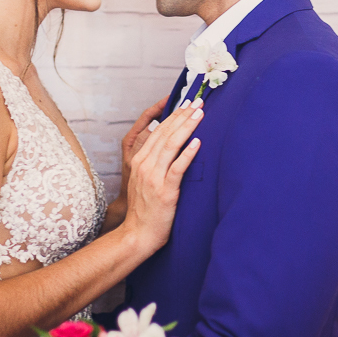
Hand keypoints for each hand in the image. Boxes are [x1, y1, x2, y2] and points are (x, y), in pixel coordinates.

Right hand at [122, 99, 203, 254]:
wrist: (137, 235)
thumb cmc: (146, 210)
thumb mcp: (145, 181)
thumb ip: (155, 164)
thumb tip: (172, 147)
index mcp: (140, 161)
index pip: (158, 132)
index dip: (173, 115)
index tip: (186, 103)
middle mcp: (144, 166)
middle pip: (165, 134)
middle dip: (182, 115)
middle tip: (198, 101)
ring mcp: (154, 178)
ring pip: (171, 145)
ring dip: (186, 127)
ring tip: (199, 114)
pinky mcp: (165, 191)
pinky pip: (177, 168)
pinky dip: (187, 154)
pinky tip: (197, 143)